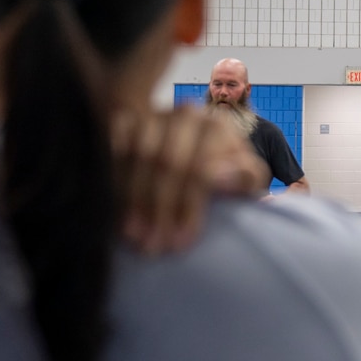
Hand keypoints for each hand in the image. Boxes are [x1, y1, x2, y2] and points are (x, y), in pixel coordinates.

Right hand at [113, 104, 269, 254]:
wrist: (203, 155)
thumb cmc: (229, 177)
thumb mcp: (247, 181)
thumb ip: (244, 178)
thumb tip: (219, 176)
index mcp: (217, 127)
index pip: (199, 169)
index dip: (188, 208)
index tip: (180, 242)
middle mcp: (185, 114)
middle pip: (166, 163)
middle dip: (158, 209)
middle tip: (152, 245)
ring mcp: (154, 114)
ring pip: (138, 157)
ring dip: (132, 199)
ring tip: (132, 236)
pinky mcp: (127, 119)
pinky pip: (115, 149)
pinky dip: (113, 180)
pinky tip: (114, 210)